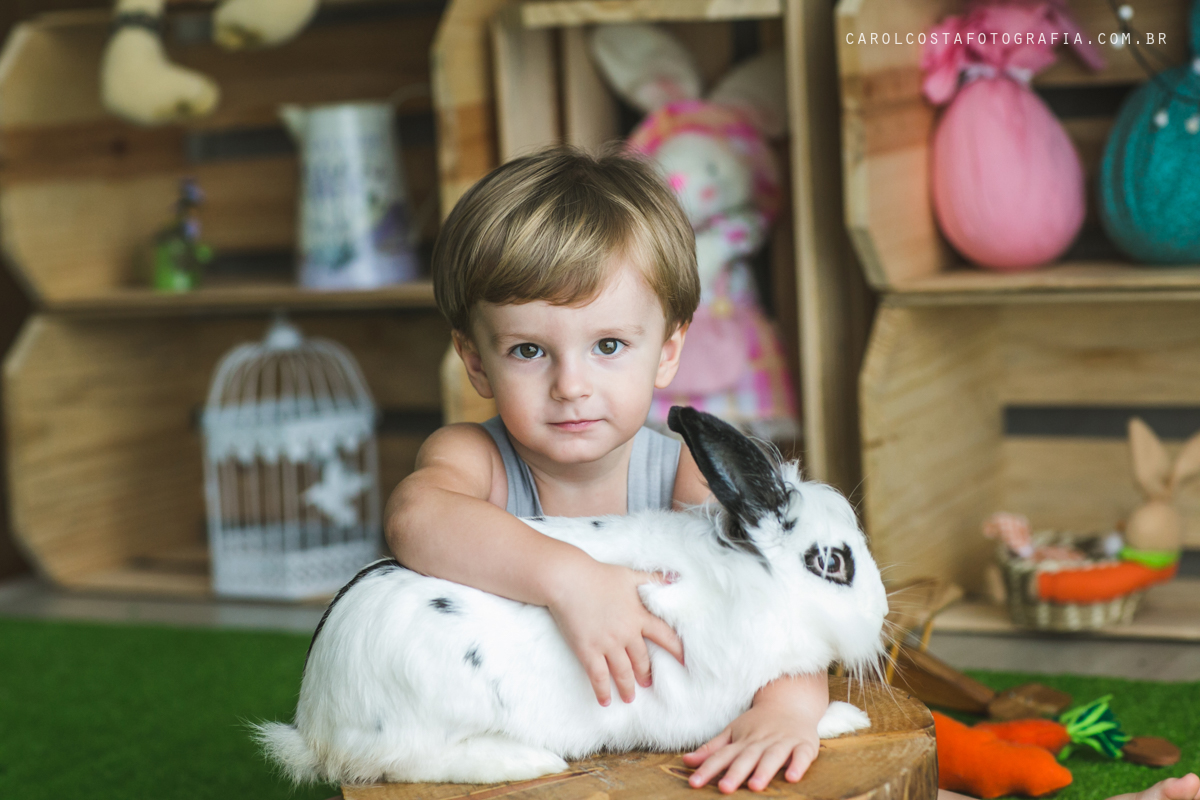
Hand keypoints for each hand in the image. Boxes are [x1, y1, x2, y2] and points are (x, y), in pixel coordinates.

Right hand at [546, 560, 683, 706]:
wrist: (569, 580)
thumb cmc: (599, 575)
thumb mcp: (629, 574)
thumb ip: (653, 578)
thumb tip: (676, 578)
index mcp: (638, 616)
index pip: (664, 636)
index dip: (676, 650)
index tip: (684, 662)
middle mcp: (626, 633)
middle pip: (642, 660)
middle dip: (646, 674)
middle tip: (648, 684)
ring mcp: (607, 644)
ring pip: (623, 672)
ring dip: (627, 687)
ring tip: (630, 698)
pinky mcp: (588, 650)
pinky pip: (598, 676)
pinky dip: (602, 690)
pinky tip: (605, 701)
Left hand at [682, 677, 825, 793]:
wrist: (790, 702)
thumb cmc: (758, 724)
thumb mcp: (733, 733)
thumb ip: (712, 749)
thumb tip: (686, 761)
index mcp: (742, 741)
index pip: (722, 756)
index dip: (707, 769)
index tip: (694, 783)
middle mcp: (761, 741)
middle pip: (746, 757)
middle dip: (735, 773)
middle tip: (724, 788)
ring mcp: (783, 742)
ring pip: (772, 757)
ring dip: (764, 771)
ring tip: (755, 786)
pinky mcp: (804, 745)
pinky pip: (802, 755)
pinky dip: (798, 765)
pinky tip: (792, 777)